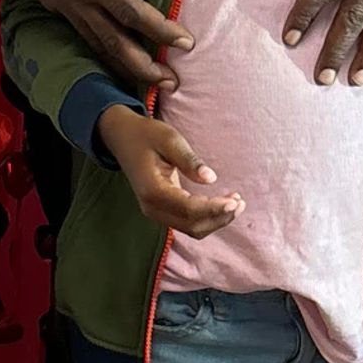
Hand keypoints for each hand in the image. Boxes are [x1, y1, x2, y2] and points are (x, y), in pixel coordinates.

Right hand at [0, 0, 191, 88]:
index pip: (131, 13)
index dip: (160, 30)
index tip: (185, 42)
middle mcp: (76, 0)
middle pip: (113, 43)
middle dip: (143, 67)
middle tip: (171, 84)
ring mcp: (62, 5)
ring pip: (96, 45)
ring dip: (123, 66)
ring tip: (149, 81)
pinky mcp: (54, 4)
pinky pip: (82, 35)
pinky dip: (102, 52)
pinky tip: (115, 58)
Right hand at [98, 106, 243, 238]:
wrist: (123, 137)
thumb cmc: (146, 134)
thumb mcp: (169, 138)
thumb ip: (189, 160)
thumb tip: (211, 178)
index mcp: (153, 190)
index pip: (189, 209)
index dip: (214, 208)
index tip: (235, 200)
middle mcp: (152, 207)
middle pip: (192, 225)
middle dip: (219, 217)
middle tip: (240, 201)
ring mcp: (155, 212)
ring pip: (191, 228)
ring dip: (215, 220)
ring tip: (236, 203)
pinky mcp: (161, 210)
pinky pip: (187, 222)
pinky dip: (206, 218)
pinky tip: (221, 205)